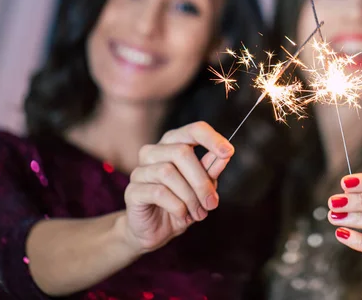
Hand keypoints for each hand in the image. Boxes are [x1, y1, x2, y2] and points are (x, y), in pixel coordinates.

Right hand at [122, 121, 233, 253]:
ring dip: (189, 196)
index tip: (229, 152)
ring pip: (168, 172)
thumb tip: (225, 154)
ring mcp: (140, 170)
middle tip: (211, 203)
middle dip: (201, 181)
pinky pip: (158, 192)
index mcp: (173, 144)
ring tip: (197, 213)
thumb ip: (210, 169)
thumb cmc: (181, 204)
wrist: (156, 231)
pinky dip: (177, 206)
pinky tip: (182, 215)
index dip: (212, 138)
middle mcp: (154, 152)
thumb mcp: (201, 187)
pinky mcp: (132, 191)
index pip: (193, 130)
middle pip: (181, 152)